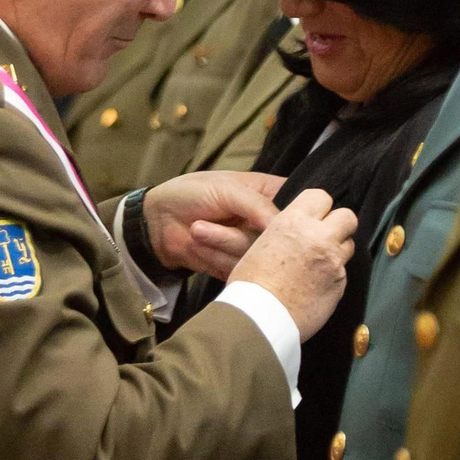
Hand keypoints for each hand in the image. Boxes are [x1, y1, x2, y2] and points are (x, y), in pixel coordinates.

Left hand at [143, 172, 284, 279]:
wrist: (157, 222)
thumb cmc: (191, 193)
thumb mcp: (226, 189)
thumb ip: (258, 205)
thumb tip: (284, 226)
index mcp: (272, 195)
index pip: (301, 207)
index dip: (295, 217)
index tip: (269, 219)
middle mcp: (268, 223)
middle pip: (281, 239)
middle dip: (242, 233)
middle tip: (213, 221)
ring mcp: (254, 247)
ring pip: (258, 256)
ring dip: (222, 242)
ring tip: (197, 229)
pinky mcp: (238, 267)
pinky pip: (240, 270)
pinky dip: (215, 257)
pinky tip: (198, 243)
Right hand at [227, 188, 357, 340]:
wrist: (257, 319)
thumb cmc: (250, 284)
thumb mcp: (261, 244)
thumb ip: (286, 232)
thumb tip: (297, 231)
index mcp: (294, 222)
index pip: (321, 197)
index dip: (319, 207)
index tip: (314, 217)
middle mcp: (318, 237)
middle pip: (347, 216)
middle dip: (338, 225)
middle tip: (325, 237)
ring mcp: (333, 262)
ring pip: (349, 245)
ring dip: (338, 251)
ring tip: (319, 264)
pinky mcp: (340, 285)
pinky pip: (343, 272)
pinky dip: (333, 276)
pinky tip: (316, 285)